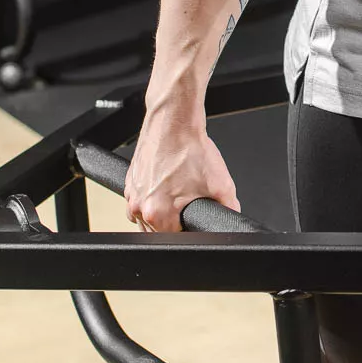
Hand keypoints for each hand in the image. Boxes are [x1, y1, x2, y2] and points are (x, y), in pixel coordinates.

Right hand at [125, 121, 239, 232]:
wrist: (174, 122)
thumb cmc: (191, 149)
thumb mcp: (221, 185)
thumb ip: (229, 210)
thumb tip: (232, 221)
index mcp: (159, 213)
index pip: (174, 240)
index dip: (188, 232)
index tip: (194, 220)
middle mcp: (140, 206)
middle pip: (158, 232)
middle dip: (175, 223)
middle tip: (189, 202)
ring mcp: (131, 194)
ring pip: (146, 218)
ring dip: (161, 213)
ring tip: (178, 192)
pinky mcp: (129, 181)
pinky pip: (139, 202)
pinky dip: (152, 199)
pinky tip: (167, 185)